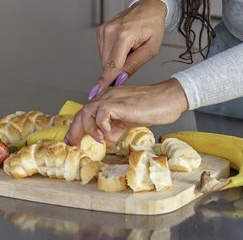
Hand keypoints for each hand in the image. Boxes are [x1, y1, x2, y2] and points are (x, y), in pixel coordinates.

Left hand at [66, 79, 188, 144]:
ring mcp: (113, 98)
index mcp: (108, 99)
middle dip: (75, 131)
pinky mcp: (121, 103)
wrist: (169, 99)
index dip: (77, 128)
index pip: (86, 113)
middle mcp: (107, 96)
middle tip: (75, 146)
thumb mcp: (129, 120)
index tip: (74, 142)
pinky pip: (102, 112)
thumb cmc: (153, 107)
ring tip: (96, 141)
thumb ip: (116, 128)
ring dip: (88, 129)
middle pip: (82, 112)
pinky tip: (109, 135)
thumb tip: (105, 140)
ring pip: (87, 110)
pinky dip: (101, 125)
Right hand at [89, 0, 167, 100]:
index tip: (95, 93)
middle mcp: (110, 31)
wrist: (149, 7)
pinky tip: (123, 46)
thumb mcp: (150, 49)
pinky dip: (112, 54)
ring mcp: (103, 30)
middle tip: (132, 60)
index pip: (112, 65)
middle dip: (117, 70)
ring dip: (115, 61)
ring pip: (104, 59)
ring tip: (130, 49)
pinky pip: (103, 51)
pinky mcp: (100, 31)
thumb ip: (134, 66)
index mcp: (124, 35)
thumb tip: (119, 80)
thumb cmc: (152, 26)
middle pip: (107, 64)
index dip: (104, 82)